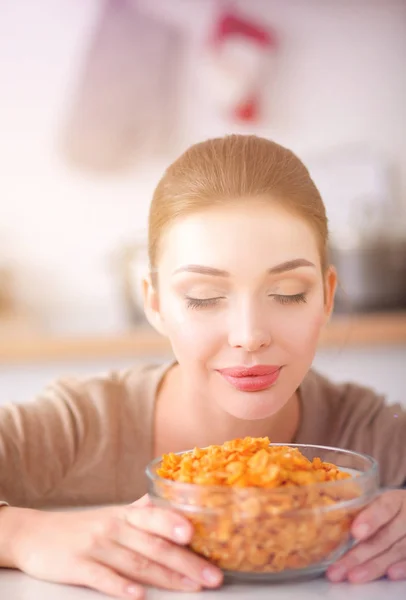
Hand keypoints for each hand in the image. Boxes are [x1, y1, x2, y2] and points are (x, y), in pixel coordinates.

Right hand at [11, 495, 222, 598]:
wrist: (34, 534)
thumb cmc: (80, 527)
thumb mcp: (112, 514)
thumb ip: (141, 511)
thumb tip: (170, 501)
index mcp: (125, 515)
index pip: (157, 517)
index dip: (179, 525)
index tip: (202, 536)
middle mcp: (114, 527)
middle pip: (155, 545)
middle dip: (187, 562)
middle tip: (212, 576)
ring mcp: (96, 546)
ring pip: (136, 562)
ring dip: (166, 577)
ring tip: (191, 588)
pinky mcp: (77, 566)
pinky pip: (102, 577)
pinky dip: (121, 587)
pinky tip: (138, 596)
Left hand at [327, 489, 405, 582]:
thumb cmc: (388, 509)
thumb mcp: (377, 501)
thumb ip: (359, 509)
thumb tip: (324, 518)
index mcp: (394, 500)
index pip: (384, 507)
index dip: (370, 519)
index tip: (355, 532)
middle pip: (385, 536)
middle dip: (361, 554)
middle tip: (339, 568)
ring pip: (397, 551)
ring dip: (375, 566)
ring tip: (353, 576)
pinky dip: (402, 568)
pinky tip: (388, 575)